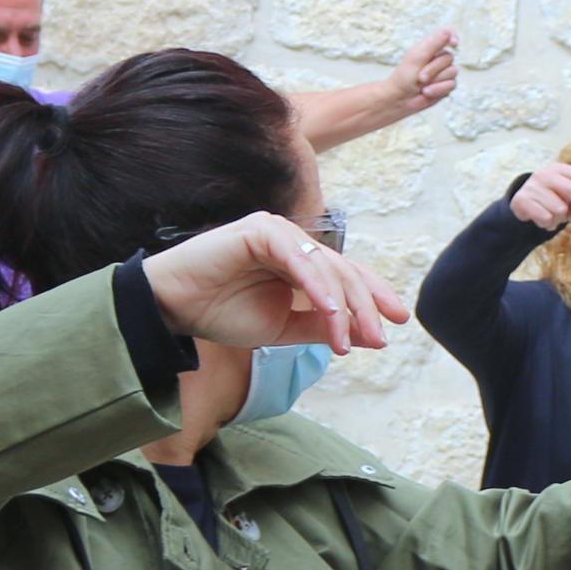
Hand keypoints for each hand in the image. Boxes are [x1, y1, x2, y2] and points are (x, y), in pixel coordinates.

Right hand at [141, 209, 411, 354]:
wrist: (173, 308)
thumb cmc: (220, 314)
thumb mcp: (281, 328)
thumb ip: (322, 327)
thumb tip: (367, 336)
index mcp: (300, 262)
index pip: (347, 276)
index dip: (373, 297)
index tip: (396, 322)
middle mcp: (293, 242)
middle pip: (343, 272)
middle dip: (364, 307)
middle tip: (378, 338)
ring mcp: (278, 232)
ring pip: (326, 267)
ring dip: (342, 305)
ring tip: (347, 339)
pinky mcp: (261, 230)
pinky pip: (299, 258)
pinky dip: (317, 286)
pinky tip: (330, 311)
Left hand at [386, 25, 460, 117]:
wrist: (401, 99)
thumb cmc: (405, 76)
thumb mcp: (417, 56)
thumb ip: (434, 43)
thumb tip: (448, 32)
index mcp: (430, 47)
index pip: (447, 34)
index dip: (453, 36)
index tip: (454, 43)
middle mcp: (439, 58)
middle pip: (449, 58)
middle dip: (434, 69)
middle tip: (420, 77)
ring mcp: (444, 72)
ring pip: (452, 72)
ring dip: (435, 80)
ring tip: (422, 85)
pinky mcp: (446, 86)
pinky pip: (451, 85)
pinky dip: (438, 89)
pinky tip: (427, 92)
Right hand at [510, 161, 570, 230]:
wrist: (521, 204)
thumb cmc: (551, 201)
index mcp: (560, 170)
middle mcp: (546, 174)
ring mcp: (533, 186)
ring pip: (559, 208)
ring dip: (560, 218)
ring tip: (553, 216)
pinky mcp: (522, 199)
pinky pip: (545, 217)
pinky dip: (548, 224)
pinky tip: (542, 219)